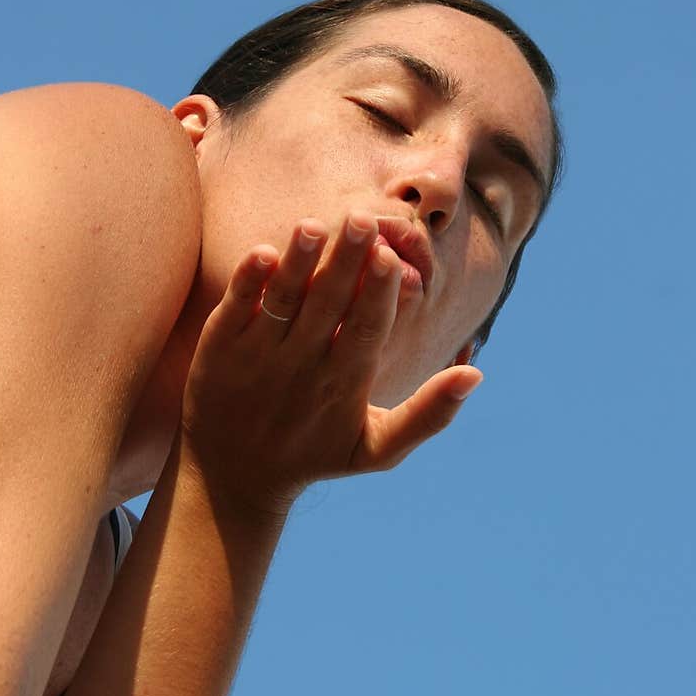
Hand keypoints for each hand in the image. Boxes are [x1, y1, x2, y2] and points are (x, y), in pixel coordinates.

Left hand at [179, 211, 483, 516]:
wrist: (232, 478)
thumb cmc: (315, 457)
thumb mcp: (377, 450)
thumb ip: (429, 415)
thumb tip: (475, 374)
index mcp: (344, 385)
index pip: (367, 329)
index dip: (378, 293)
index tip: (390, 256)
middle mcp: (301, 367)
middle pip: (328, 304)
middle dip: (346, 261)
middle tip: (362, 217)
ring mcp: (258, 356)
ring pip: (283, 300)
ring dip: (298, 262)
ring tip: (313, 225)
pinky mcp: (220, 348)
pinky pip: (236, 307)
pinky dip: (249, 281)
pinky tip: (264, 252)